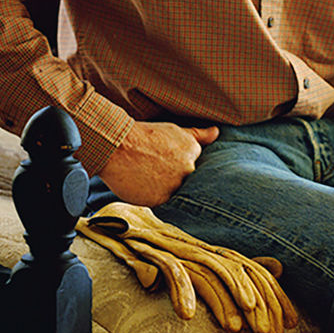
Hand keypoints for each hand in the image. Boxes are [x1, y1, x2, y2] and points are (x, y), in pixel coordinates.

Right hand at [99, 120, 218, 207]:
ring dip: (163, 187)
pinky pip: (160, 202)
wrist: (117, 147)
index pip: (195, 166)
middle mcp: (188, 169)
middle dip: (173, 178)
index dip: (180, 166)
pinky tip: (142, 184)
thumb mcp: (174, 130)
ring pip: (174, 192)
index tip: (167, 164)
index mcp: (193, 151)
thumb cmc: (143, 136)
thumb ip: (198, 135)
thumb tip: (217, 132)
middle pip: (186, 181)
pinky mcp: (160, 199)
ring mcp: (174, 185)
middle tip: (155, 170)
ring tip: (147, 175)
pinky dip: (152, 195)